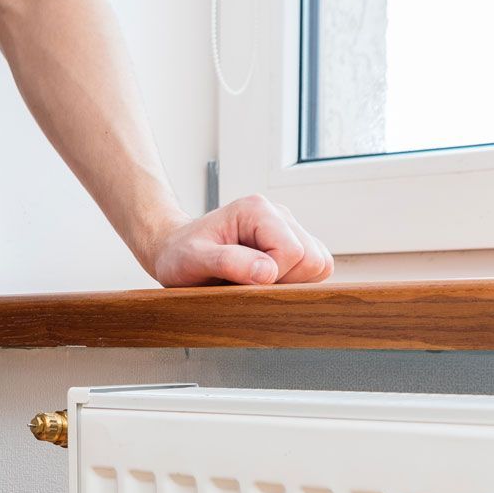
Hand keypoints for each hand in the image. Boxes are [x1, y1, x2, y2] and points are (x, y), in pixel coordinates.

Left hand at [142, 195, 334, 286]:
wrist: (175, 251)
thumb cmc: (180, 254)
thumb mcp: (193, 260)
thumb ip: (228, 263)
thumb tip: (267, 272)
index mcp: (257, 210)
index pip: (293, 252)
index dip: (273, 276)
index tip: (242, 280)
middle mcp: (278, 214)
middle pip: (313, 259)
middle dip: (284, 280)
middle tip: (247, 282)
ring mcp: (288, 229)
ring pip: (318, 265)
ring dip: (289, 282)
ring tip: (252, 280)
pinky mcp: (292, 244)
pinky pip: (313, 269)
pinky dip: (293, 281)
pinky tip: (263, 280)